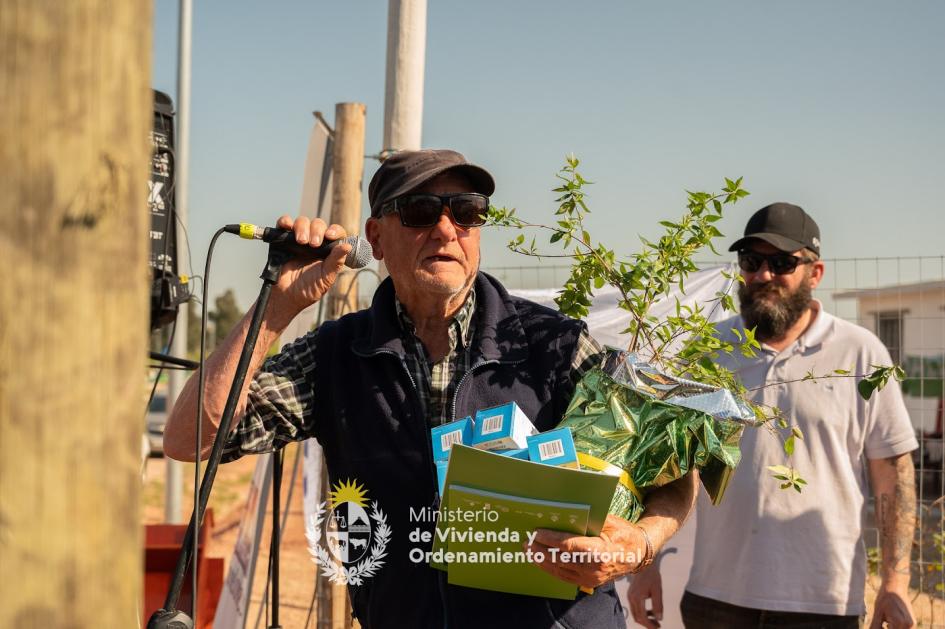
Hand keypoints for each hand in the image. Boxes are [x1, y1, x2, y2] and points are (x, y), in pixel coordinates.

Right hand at [269, 215, 351, 316]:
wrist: (286, 297)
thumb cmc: (309, 289)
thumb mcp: (326, 277)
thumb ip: (336, 262)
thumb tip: (348, 246)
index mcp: (328, 250)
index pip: (335, 233)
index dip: (335, 230)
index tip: (330, 235)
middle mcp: (314, 242)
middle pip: (318, 224)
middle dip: (317, 231)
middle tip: (313, 244)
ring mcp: (298, 239)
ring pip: (302, 221)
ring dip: (302, 227)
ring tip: (301, 241)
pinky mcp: (283, 239)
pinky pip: (283, 224)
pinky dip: (285, 221)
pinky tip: (286, 226)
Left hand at [526, 514, 647, 588]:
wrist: (637, 554)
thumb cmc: (624, 533)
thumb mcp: (609, 521)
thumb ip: (588, 517)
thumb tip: (565, 510)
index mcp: (600, 551)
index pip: (569, 546)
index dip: (550, 539)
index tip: (536, 533)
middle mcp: (594, 568)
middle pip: (561, 559)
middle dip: (541, 550)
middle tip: (527, 541)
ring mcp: (591, 578)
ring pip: (560, 570)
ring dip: (542, 561)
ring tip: (529, 551)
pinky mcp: (589, 582)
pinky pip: (565, 577)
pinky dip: (551, 569)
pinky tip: (541, 561)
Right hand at [627, 564, 662, 627]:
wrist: (643, 563)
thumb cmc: (651, 575)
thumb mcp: (657, 590)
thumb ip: (658, 605)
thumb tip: (659, 618)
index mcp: (637, 598)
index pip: (642, 617)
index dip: (650, 625)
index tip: (658, 627)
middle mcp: (631, 598)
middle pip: (637, 617)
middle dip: (647, 624)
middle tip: (657, 625)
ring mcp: (630, 596)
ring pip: (635, 614)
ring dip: (645, 619)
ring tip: (655, 619)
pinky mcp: (630, 594)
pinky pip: (635, 608)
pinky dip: (642, 612)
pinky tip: (650, 611)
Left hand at [869, 587, 914, 628]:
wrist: (895, 586)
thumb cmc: (884, 598)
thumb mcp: (877, 612)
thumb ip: (875, 626)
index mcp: (900, 622)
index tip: (879, 626)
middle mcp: (909, 625)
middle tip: (881, 625)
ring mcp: (912, 625)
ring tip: (884, 623)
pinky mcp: (912, 624)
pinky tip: (888, 624)